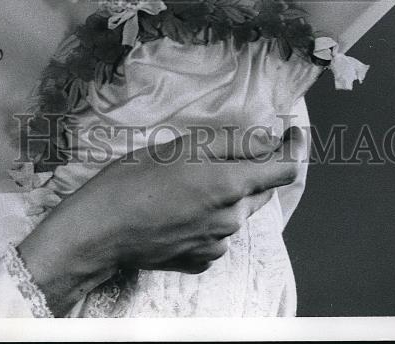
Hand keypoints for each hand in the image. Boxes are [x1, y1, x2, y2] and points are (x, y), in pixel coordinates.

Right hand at [18, 126, 303, 314]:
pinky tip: (181, 206)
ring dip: (226, 193)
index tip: (293, 134)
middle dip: (254, 168)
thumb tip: (269, 139)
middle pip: (261, 190)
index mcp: (229, 185)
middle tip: (228, 149)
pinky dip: (208, 217)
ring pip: (236, 211)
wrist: (101, 231)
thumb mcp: (180, 146)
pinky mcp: (200, 259)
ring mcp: (216, 243)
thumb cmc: (134, 179)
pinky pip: (217, 233)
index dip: (293, 149)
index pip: (284, 170)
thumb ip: (231, 143)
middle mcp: (231, 218)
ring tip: (188, 180)